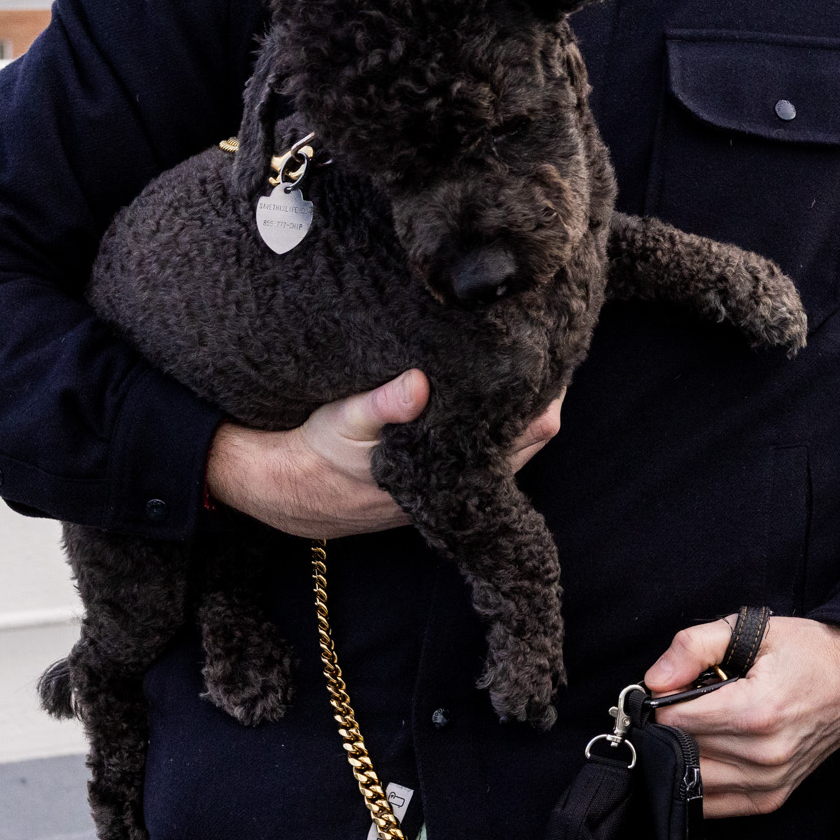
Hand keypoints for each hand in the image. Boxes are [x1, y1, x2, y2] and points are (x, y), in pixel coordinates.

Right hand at [207, 374, 564, 538]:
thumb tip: (419, 385)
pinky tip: (490, 391)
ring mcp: (451, 484)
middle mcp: (459, 486)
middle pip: (530, 438)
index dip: (544, 396)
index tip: (551, 356)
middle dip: (538, 399)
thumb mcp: (345, 420)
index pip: (528, 433)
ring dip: (516, 410)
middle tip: (544, 349)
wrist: (288, 490)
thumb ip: (383, 404)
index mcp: (449, 473)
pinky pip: (484, 449)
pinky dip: (493, 422)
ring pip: (508, 445)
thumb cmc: (319, 451)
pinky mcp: (438, 478)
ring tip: (524, 362)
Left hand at [641, 615, 839, 817]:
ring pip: (690, 779)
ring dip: (683, 753)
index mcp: (757, 711)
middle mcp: (764, 755)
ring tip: (703, 723)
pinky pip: (712, 804)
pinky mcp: (771, 798)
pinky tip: (710, 751)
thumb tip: (654, 680)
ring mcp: (769, 782)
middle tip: (686, 701)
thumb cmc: (809, 652)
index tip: (674, 685)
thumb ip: (696, 646)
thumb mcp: (754, 631)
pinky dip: (698, 780)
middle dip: (671, 725)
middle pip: (679, 749)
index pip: (674, 720)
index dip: (663, 699)